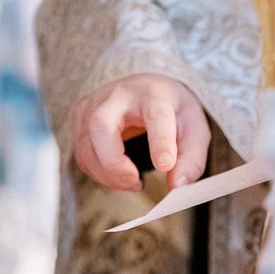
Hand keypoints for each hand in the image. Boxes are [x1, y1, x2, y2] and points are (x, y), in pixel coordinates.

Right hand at [71, 75, 209, 191]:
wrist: (146, 88)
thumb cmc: (170, 110)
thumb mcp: (195, 130)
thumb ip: (191, 159)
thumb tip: (177, 185)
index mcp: (154, 95)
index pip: (156, 115)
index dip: (160, 142)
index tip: (164, 166)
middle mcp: (118, 95)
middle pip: (101, 125)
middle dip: (114, 163)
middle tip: (135, 181)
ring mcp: (93, 104)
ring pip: (86, 146)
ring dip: (107, 175)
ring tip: (133, 180)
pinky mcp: (79, 118)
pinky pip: (81, 154)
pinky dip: (98, 172)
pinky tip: (117, 172)